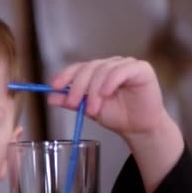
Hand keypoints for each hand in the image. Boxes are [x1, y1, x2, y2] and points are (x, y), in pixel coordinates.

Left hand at [47, 56, 166, 137]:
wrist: (139, 128)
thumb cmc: (117, 116)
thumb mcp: (89, 109)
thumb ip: (71, 102)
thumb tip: (50, 98)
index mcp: (97, 71)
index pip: (79, 67)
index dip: (66, 75)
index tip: (55, 87)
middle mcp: (111, 64)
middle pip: (89, 68)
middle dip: (78, 87)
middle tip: (73, 103)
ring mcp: (126, 65)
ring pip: (103, 70)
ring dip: (94, 90)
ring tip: (93, 110)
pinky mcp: (141, 69)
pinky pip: (121, 71)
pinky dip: (110, 82)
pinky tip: (106, 94)